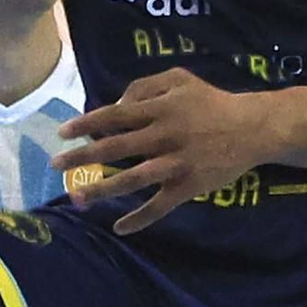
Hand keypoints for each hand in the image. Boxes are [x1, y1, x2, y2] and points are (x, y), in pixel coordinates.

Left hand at [53, 69, 262, 232]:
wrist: (251, 128)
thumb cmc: (210, 101)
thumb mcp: (179, 79)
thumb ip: (146, 86)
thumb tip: (116, 105)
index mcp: (160, 108)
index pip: (114, 116)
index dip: (86, 124)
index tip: (62, 133)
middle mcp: (163, 135)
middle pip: (115, 147)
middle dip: (82, 157)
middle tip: (55, 165)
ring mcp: (175, 163)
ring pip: (132, 179)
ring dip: (102, 188)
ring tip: (77, 197)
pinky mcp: (188, 186)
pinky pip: (159, 206)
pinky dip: (139, 219)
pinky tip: (119, 227)